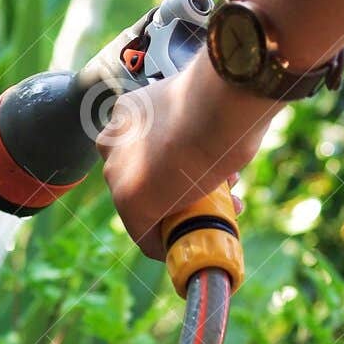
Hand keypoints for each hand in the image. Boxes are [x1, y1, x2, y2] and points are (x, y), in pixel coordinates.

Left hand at [98, 49, 284, 258]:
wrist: (217, 109)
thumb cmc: (222, 99)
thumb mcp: (203, 106)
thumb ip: (197, 121)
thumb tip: (219, 132)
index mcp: (130, 111)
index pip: (148, 150)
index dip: (179, 165)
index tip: (204, 170)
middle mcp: (115, 141)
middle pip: (147, 179)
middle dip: (181, 192)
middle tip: (218, 194)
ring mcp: (118, 172)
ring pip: (148, 206)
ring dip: (183, 216)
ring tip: (228, 209)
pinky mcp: (128, 202)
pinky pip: (144, 233)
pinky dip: (168, 243)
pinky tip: (193, 241)